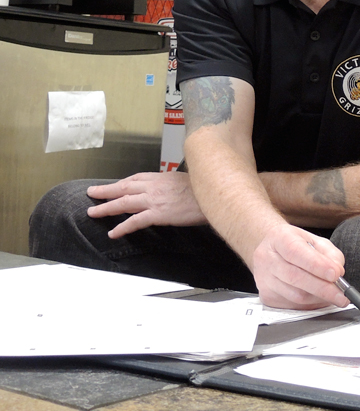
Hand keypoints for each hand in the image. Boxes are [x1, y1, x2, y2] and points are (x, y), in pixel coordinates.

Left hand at [86, 172, 206, 238]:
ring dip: (106, 207)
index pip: (136, 178)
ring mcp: (155, 199)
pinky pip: (135, 221)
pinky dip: (122, 227)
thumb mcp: (189, 180)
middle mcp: (155, 186)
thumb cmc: (207, 189)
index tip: (113, 185)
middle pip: (124, 187)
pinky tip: (113, 233)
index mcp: (162, 177)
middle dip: (106, 190)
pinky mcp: (158, 214)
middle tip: (92, 193)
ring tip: (93, 212)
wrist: (216, 195)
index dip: (121, 183)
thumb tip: (172, 190)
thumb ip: (175, 185)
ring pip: (124, 202)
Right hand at [249, 223, 347, 309]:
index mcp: (280, 238)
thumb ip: (330, 254)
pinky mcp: (266, 296)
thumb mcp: (315, 241)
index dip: (317, 265)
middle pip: (295, 277)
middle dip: (323, 288)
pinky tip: (319, 298)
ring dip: (319, 298)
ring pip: (295, 295)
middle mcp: (267, 258)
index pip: (296, 253)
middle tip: (342, 295)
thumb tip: (338, 273)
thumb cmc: (295, 245)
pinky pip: (292, 305)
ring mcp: (264, 279)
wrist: (270, 251)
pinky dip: (310, 304)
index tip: (336, 274)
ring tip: (334, 296)